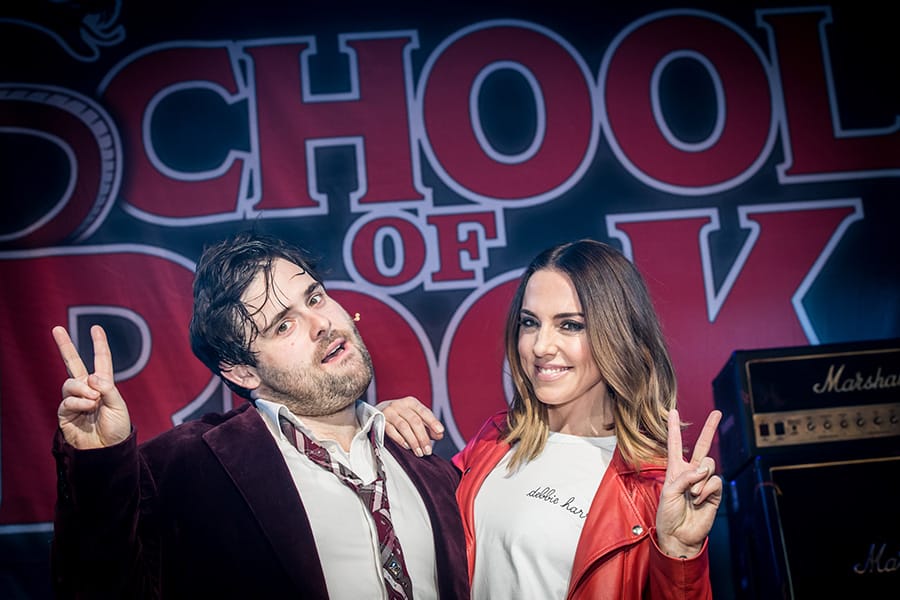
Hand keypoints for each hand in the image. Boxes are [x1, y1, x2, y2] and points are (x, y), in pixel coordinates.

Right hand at [53, 324, 130, 448]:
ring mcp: (75, 400)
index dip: (99, 344)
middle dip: (65, 346)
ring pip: (71, 383)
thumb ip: (108, 389)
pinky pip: (67, 400)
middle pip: (73, 364)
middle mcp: (88, 389)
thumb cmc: (117, 429)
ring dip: (83, 390)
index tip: (96, 328)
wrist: (107, 451)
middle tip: (56, 329)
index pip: (101, 361)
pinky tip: (88, 407)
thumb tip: (91, 376)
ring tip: (94, 400)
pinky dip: (79, 402)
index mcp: (104, 385)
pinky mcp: (65, 413)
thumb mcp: (119, 406)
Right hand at [376, 396, 443, 456]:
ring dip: (413, 441)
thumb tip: (440, 435)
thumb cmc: (401, 416)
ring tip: (419, 452)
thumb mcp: (415, 417)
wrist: (377, 413)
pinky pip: (391, 431)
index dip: (433, 422)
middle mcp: (400, 405)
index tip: (440, 431)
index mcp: (411, 403)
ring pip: (404, 427)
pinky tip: (407, 447)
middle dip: (423, 437)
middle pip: (415, 421)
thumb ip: (428, 426)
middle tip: (428, 450)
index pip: (424, 412)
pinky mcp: (380, 421)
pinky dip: (400, 439)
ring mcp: (389, 413)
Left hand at [655, 408, 722, 558]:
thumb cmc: (668, 515)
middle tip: (718, 412)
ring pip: (709, 464)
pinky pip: (715, 481)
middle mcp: (690, 472)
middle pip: (702, 446)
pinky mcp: (715, 493)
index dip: (674, 428)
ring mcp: (704, 482)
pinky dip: (707, 490)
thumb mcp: (668, 492)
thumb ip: (684, 477)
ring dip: (700, 479)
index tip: (673, 411)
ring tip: (692, 495)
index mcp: (675, 469)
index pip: (675, 444)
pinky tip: (700, 500)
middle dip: (710, 428)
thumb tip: (703, 470)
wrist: (679, 536)